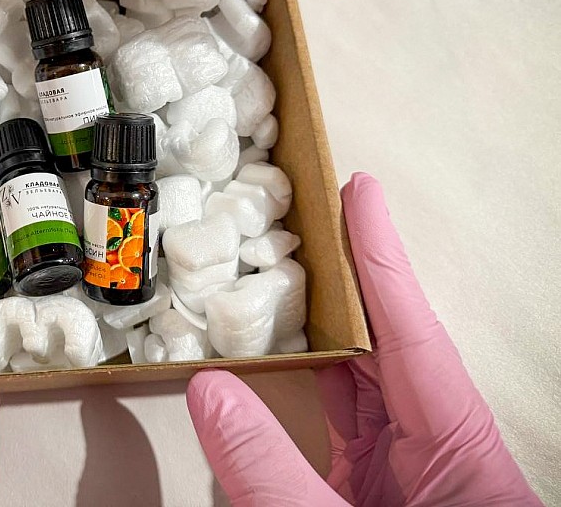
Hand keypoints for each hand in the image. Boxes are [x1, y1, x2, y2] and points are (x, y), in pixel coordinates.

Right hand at [187, 173, 541, 505]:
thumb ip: (271, 471)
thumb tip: (211, 392)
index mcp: (459, 450)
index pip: (413, 331)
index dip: (380, 256)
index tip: (361, 193)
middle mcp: (438, 445)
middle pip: (384, 341)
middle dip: (340, 278)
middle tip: (302, 218)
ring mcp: (409, 468)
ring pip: (359, 378)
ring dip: (317, 329)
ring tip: (279, 274)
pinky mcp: (380, 489)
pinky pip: (342, 418)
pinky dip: (306, 383)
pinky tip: (274, 363)